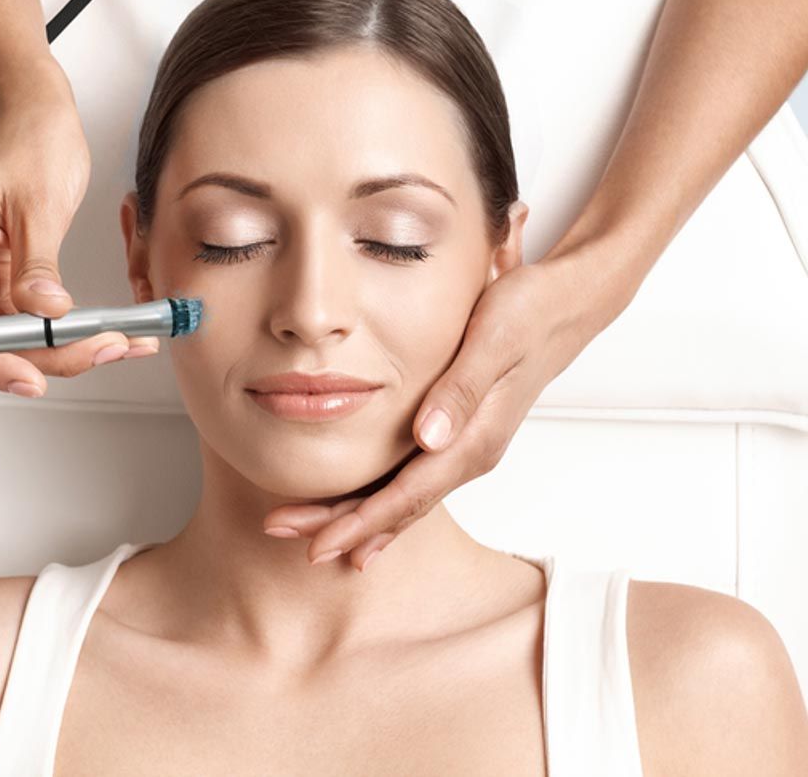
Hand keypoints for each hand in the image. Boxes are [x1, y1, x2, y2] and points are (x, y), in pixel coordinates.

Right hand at [0, 77, 158, 397]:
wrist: (37, 118)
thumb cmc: (32, 145)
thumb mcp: (40, 205)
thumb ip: (37, 264)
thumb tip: (44, 312)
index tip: (35, 380)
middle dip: (50, 356)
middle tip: (107, 350)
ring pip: (16, 338)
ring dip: (67, 348)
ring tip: (122, 343)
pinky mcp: (2, 280)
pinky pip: (32, 321)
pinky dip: (69, 331)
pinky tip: (109, 333)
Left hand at [261, 256, 617, 570]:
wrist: (564, 306)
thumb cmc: (527, 314)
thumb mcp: (494, 341)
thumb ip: (461, 391)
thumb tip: (428, 441)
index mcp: (474, 440)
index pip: (406, 496)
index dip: (359, 522)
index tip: (318, 543)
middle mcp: (468, 453)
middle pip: (397, 508)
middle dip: (341, 526)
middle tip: (284, 534)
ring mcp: (463, 447)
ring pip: (402, 498)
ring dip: (355, 517)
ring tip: (307, 531)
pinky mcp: (457, 434)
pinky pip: (411, 480)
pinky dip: (380, 500)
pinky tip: (359, 511)